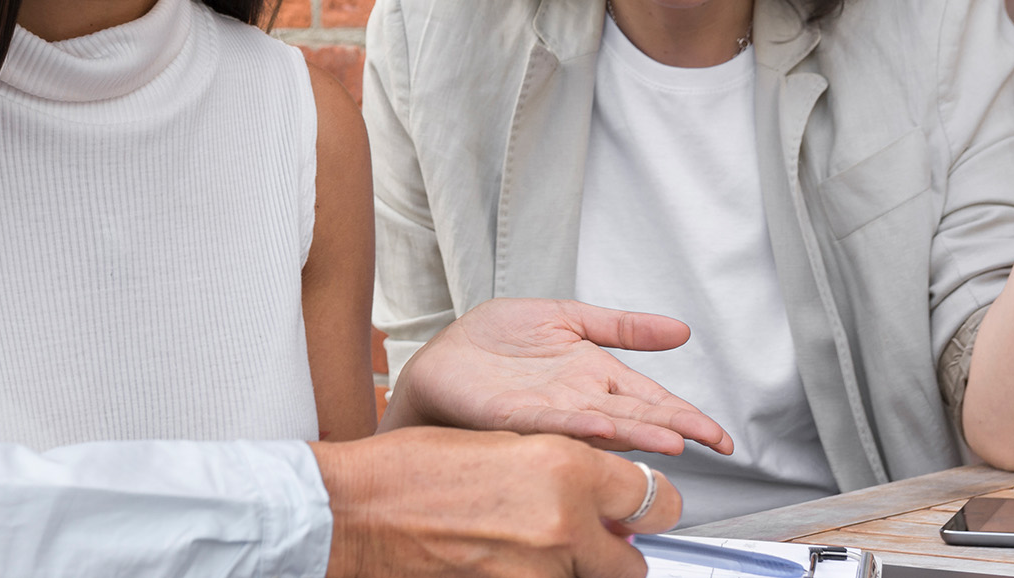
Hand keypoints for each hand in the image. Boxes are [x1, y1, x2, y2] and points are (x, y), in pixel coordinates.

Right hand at [313, 426, 681, 577]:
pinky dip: (538, 576)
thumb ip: (561, 472)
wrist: (357, 512)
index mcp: (564, 468)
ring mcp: (540, 572)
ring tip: (528, 547)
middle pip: (632, 561)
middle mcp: (563, 524)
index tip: (648, 508)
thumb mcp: (503, 448)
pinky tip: (505, 560)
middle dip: (615, 553)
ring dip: (572, 569)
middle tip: (592, 541)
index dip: (654, 505)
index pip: (655, 497)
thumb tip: (602, 500)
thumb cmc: (412, 471)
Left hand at [382, 298, 732, 455]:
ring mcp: (550, 412)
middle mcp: (579, 401)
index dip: (688, 417)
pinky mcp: (514, 416)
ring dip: (637, 433)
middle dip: (675, 428)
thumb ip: (622, 326)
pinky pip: (551, 421)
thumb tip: (681, 330)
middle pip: (638, 417)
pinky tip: (603, 424)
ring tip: (672, 440)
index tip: (721, 437)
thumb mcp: (568, 318)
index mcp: (595, 377)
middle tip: (712, 442)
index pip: (652, 400)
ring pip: (603, 426)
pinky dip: (578, 424)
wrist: (442, 357)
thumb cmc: (496, 342)